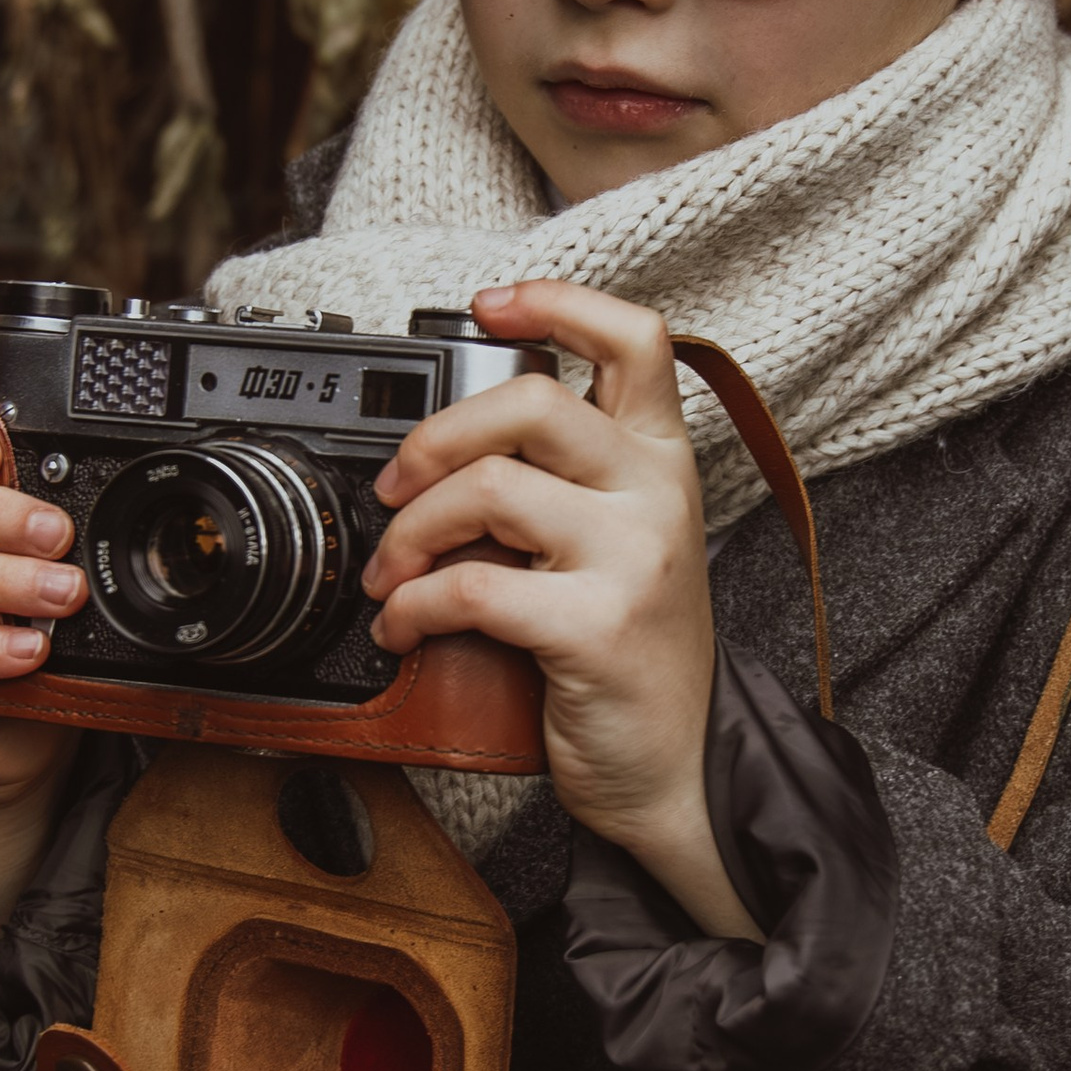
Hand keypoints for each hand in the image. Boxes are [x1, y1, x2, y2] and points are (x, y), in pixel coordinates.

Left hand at [359, 281, 756, 940]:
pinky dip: (413, 606)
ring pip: (489, 488)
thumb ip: (566, 481)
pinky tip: (403, 628)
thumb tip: (452, 446)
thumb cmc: (633, 652)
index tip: (489, 306)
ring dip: (410, 532)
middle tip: (397, 486)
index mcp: (663, 460)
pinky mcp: (597, 627)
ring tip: (391, 574)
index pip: (633, 338)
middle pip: (531, 402)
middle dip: (435, 436)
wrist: (678, 768)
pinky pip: (473, 587)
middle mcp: (656, 494)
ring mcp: (632, 558)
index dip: (556, 302)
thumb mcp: (622, 542)